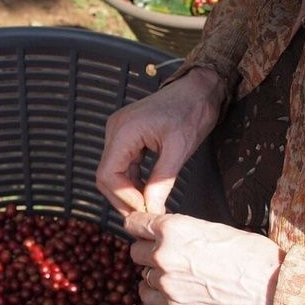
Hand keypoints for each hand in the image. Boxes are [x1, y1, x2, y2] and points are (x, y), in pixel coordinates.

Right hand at [96, 67, 225, 214]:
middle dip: (123, 199)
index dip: (122, 197)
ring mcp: (119, 133)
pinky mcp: (126, 136)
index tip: (143, 209)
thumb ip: (162, 181)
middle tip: (144, 215)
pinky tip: (146, 193)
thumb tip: (151, 209)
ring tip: (147, 207)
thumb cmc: (192, 110)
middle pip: (106, 176)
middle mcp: (115, 131)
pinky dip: (132, 181)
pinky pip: (122, 165)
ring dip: (127, 192)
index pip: (107, 174)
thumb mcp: (180, 149)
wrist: (198, 89)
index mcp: (124, 131)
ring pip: (112, 173)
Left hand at [125, 212, 282, 304]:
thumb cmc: (251, 255)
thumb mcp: (212, 228)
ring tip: (177, 271)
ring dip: (154, 271)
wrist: (270, 288)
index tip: (140, 228)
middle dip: (148, 249)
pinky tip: (169, 287)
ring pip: (143, 273)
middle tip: (166, 251)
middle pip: (135, 250)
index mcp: (173, 229)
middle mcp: (164, 254)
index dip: (138, 226)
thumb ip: (182, 230)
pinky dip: (154, 291)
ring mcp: (167, 282)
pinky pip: (147, 295)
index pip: (135, 224)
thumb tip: (167, 232)